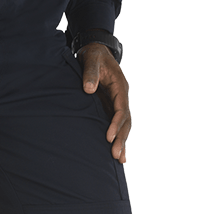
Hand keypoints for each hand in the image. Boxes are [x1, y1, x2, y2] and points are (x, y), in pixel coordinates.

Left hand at [77, 42, 130, 163]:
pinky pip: (116, 125)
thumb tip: (88, 89)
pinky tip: (117, 154)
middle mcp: (121, 98)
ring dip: (122, 142)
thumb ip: (90, 74)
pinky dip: (118, 139)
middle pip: (125, 122)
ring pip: (123, 126)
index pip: (121, 109)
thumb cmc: (93, 56)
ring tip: (119, 160)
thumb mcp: (91, 60)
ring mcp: (117, 104)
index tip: (109, 137)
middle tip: (115, 156)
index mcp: (119, 87)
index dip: (116, 124)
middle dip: (121, 139)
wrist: (96, 53)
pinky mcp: (110, 108)